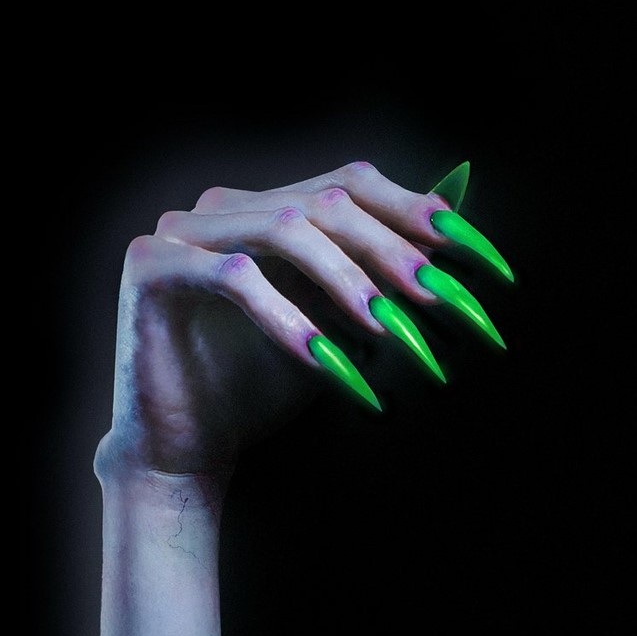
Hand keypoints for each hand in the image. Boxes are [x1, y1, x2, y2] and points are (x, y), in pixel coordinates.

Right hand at [96, 160, 512, 480]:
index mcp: (267, 208)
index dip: (423, 217)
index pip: (355, 187)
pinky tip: (329, 363)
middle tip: (446, 302)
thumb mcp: (338, 330)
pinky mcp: (152, 266)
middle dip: (397, 253)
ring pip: (286, 228)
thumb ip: (381, 276)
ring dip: (349, 280)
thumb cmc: (260, 389)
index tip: (484, 267)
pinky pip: (234, 278)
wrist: (184, 448)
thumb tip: (460, 215)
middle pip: (328, 202)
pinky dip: (290, 320)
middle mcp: (225, 206)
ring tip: (391, 331)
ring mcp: (183, 229)